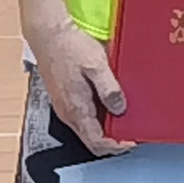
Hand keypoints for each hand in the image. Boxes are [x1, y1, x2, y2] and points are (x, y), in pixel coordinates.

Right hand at [28, 18, 131, 156]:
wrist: (48, 35)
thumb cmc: (70, 47)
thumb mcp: (96, 66)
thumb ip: (109, 90)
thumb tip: (120, 109)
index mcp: (76, 109)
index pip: (96, 142)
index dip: (116, 147)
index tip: (134, 142)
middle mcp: (68, 113)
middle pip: (92, 138)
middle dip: (114, 140)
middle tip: (135, 131)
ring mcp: (65, 106)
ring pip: (88, 128)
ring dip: (107, 127)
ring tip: (128, 118)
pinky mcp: (65, 98)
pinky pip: (84, 116)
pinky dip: (100, 116)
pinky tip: (112, 104)